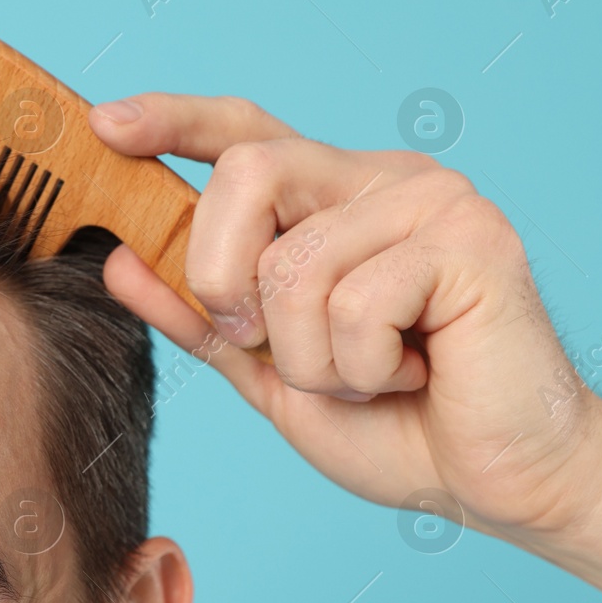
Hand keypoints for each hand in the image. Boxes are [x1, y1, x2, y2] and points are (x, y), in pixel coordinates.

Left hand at [88, 93, 601, 583]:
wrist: (495, 481)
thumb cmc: (391, 422)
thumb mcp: (266, 370)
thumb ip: (198, 314)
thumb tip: (120, 259)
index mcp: (331, 198)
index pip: (243, 132)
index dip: (173, 121)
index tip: (106, 125)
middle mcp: (379, 180)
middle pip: (246, 172)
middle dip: (222, 276)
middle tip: (266, 340)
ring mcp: (430, 200)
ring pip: (292, 265)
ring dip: (307, 357)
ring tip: (370, 375)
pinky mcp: (471, 238)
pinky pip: (354, 303)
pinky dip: (362, 367)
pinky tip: (414, 374)